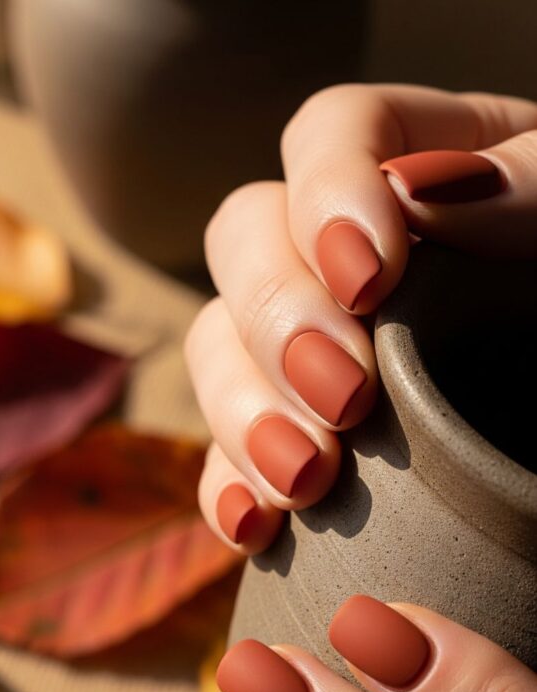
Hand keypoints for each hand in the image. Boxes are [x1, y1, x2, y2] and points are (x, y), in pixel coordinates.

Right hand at [185, 84, 536, 553]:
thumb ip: (531, 188)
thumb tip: (420, 194)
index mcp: (426, 166)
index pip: (331, 135)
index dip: (326, 197)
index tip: (369, 279)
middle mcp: (347, 250)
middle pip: (247, 238)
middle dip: (280, 322)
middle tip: (345, 397)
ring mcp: (313, 342)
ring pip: (218, 345)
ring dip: (245, 412)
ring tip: (304, 477)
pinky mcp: (299, 432)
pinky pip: (230, 453)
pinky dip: (231, 487)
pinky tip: (257, 524)